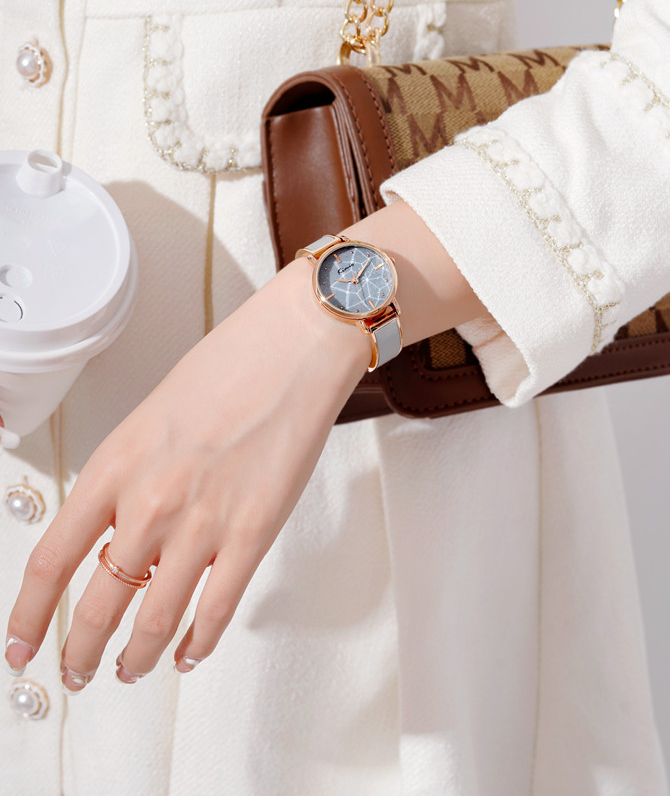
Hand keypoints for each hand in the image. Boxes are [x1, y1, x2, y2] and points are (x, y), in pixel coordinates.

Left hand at [4, 258, 370, 690]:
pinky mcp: (253, 534)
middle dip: (81, 652)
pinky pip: (215, 611)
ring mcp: (202, 523)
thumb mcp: (150, 420)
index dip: (30, 615)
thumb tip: (121, 535)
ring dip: (134, 658)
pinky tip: (187, 653)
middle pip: (98, 605)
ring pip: (153, 621)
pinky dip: (196, 644)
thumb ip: (128, 480)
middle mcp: (150, 502)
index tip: (21, 644)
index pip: (52, 561)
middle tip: (78, 670)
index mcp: (115, 466)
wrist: (291, 350)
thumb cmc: (227, 369)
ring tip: (127, 671)